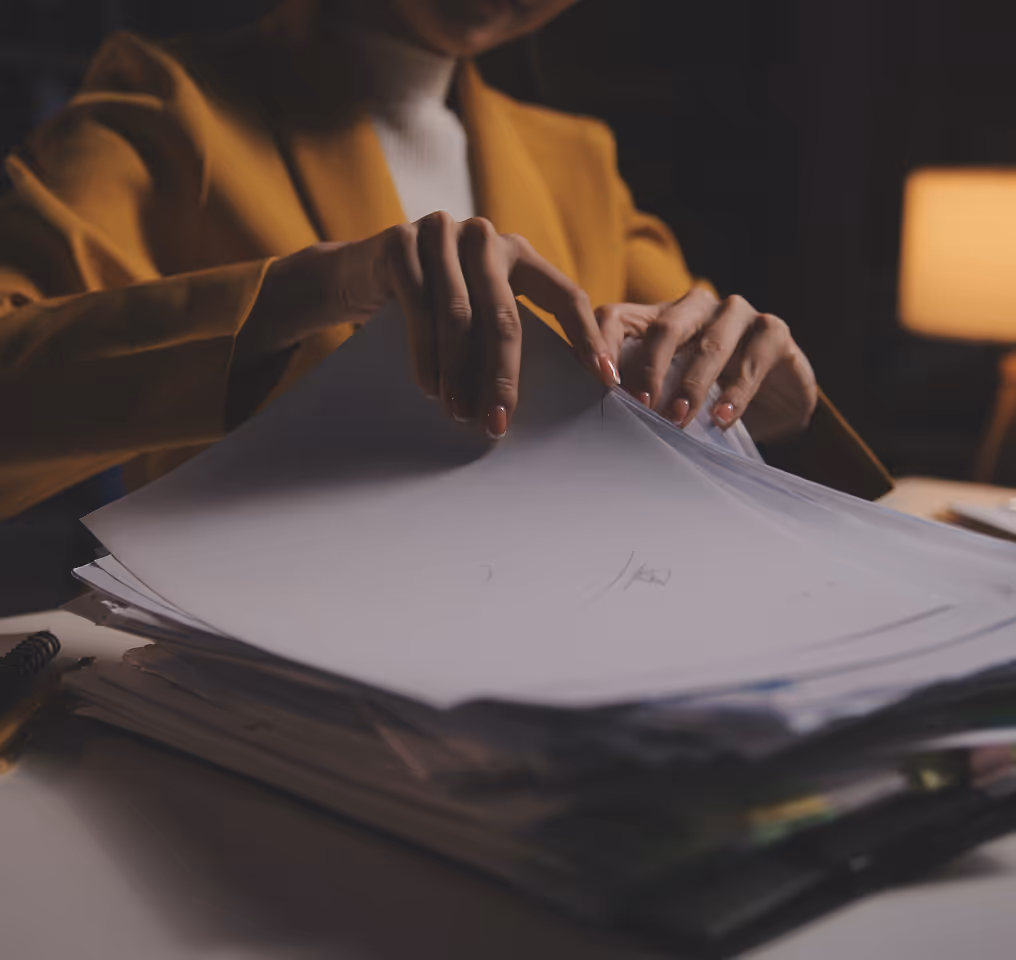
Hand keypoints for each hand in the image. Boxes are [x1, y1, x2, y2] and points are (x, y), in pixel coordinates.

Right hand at [234, 212, 619, 437]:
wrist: (355, 276)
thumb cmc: (427, 307)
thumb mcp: (473, 314)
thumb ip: (504, 336)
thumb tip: (548, 403)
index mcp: (519, 254)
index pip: (565, 295)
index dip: (585, 339)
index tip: (604, 381)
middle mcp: (486, 238)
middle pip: (506, 316)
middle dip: (503, 377)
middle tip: (498, 425)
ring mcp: (443, 234)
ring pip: (459, 316)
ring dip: (458, 373)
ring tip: (458, 414)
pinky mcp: (401, 243)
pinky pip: (417, 307)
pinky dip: (425, 353)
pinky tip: (429, 387)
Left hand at [595, 289, 817, 442]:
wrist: (777, 408)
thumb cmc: (711, 398)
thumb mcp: (670, 396)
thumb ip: (641, 394)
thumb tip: (605, 413)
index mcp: (658, 318)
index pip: (617, 318)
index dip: (602, 346)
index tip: (600, 383)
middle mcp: (694, 308)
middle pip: (664, 327)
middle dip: (650, 369)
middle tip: (641, 404)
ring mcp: (735, 314)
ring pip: (710, 342)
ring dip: (692, 384)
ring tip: (678, 417)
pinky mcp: (772, 331)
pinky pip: (752, 358)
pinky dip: (735, 392)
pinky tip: (722, 417)